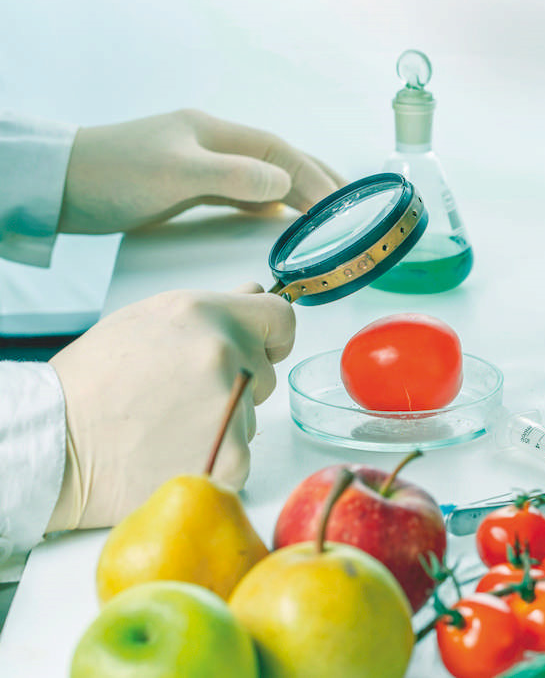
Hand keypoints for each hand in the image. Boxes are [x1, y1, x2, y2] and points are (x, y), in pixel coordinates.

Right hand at [46, 283, 294, 530]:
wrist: (55, 443)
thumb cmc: (92, 381)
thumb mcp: (147, 321)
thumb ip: (212, 309)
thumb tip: (254, 292)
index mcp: (207, 314)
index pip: (281, 318)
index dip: (271, 337)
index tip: (262, 349)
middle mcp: (225, 355)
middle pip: (265, 372)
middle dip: (238, 383)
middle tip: (183, 396)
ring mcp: (231, 407)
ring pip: (250, 416)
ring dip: (222, 422)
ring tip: (167, 425)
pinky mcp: (230, 457)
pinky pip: (239, 454)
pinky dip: (213, 459)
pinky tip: (172, 452)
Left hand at [58, 109, 345, 234]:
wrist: (62, 186)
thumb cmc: (116, 174)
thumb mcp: (179, 174)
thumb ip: (235, 177)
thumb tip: (285, 186)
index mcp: (214, 133)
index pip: (280, 151)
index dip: (315, 176)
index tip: (342, 205)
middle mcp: (212, 145)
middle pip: (278, 161)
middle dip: (315, 182)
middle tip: (349, 209)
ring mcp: (200, 166)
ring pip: (262, 180)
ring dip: (295, 197)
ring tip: (326, 218)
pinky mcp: (186, 189)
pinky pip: (240, 197)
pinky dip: (266, 209)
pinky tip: (276, 224)